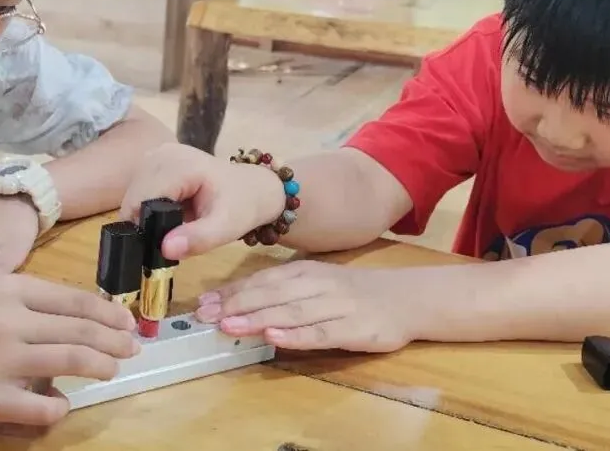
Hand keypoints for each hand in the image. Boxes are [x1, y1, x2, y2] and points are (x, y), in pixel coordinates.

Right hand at [0, 272, 139, 425]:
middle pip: (80, 331)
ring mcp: (1, 360)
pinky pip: (40, 406)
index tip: (127, 324)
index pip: (76, 301)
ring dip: (100, 366)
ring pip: (69, 361)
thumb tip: (89, 318)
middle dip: (114, 341)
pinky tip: (63, 404)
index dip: (109, 314)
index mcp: (14, 290)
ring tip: (110, 370)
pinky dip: (59, 406)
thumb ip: (37, 302)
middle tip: (131, 349)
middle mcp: (10, 321)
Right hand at [118, 143, 285, 259]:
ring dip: (144, 214)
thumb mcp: (226, 228)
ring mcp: (159, 153)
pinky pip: (140, 187)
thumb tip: (165, 249)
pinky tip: (167, 212)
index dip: (144, 226)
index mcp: (181, 165)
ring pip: (133, 192)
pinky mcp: (156, 158)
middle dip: (143, 222)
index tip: (156, 246)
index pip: (143, 198)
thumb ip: (198, 239)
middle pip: (133, 195)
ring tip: (170, 226)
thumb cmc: (242, 207)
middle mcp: (164, 153)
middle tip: (167, 239)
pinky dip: (147, 204)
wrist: (253, 188)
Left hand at [195, 261, 413, 352]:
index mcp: (305, 271)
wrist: (406, 298)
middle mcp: (318, 284)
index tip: (203, 302)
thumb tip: (235, 300)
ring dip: (258, 317)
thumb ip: (282, 290)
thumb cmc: (354, 292)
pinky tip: (275, 337)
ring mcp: (336, 305)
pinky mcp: (354, 328)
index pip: (263, 279)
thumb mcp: (316, 283)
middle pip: (272, 294)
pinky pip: (321, 332)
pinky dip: (297, 335)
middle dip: (236, 304)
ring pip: (292, 311)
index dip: (232, 291)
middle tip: (206, 315)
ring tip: (230, 325)